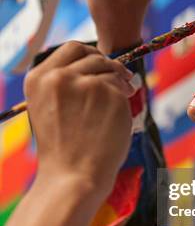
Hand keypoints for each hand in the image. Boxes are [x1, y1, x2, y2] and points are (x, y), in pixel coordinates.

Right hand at [24, 42, 133, 201]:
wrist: (73, 177)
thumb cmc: (63, 149)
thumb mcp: (49, 109)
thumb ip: (65, 84)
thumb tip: (96, 63)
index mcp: (38, 79)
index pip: (71, 48)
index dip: (90, 53)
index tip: (100, 63)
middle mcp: (59, 76)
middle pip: (94, 55)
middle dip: (109, 66)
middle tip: (121, 77)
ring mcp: (86, 83)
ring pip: (111, 71)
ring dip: (120, 82)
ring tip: (119, 102)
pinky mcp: (110, 93)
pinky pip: (123, 88)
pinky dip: (125, 99)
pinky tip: (118, 117)